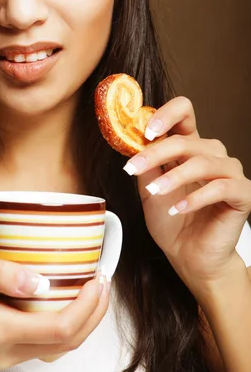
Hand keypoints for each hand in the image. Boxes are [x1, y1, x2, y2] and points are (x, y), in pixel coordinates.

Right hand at [0, 247, 109, 368]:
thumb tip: (38, 281)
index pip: (59, 329)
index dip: (87, 308)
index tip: (97, 280)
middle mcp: (5, 350)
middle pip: (66, 342)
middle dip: (93, 313)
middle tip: (104, 280)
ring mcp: (5, 355)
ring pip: (60, 347)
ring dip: (84, 321)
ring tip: (95, 290)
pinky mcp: (6, 350)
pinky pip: (47, 344)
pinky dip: (68, 326)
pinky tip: (72, 303)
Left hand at [122, 96, 250, 287]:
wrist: (189, 257)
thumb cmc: (171, 222)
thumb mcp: (149, 190)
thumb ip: (146, 165)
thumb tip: (132, 141)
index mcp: (190, 148)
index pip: (184, 114)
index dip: (166, 114)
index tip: (146, 130)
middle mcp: (212, 155)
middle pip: (186, 140)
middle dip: (156, 153)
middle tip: (135, 167)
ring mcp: (229, 174)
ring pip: (203, 162)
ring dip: (174, 176)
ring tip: (155, 192)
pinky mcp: (242, 195)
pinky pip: (221, 187)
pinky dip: (196, 197)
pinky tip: (178, 207)